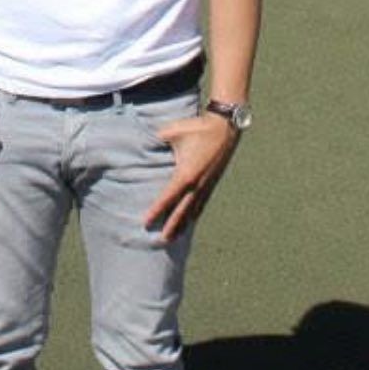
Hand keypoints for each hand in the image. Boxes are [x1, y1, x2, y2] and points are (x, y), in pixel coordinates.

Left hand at [142, 111, 239, 241]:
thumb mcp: (172, 131)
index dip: (156, 211)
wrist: (224, 129)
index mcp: (185, 174)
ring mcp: (206, 186)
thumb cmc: (197, 128)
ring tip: (174, 238)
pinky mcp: (212, 184)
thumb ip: (156, 139)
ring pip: (192, 211)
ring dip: (183, 225)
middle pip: (181, 211)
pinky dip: (194, 215)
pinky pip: (201, 204)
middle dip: (170, 227)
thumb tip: (144, 144)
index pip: (167, 197)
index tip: (146, 222)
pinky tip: (191, 221)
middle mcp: (196, 185)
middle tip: (160, 241)